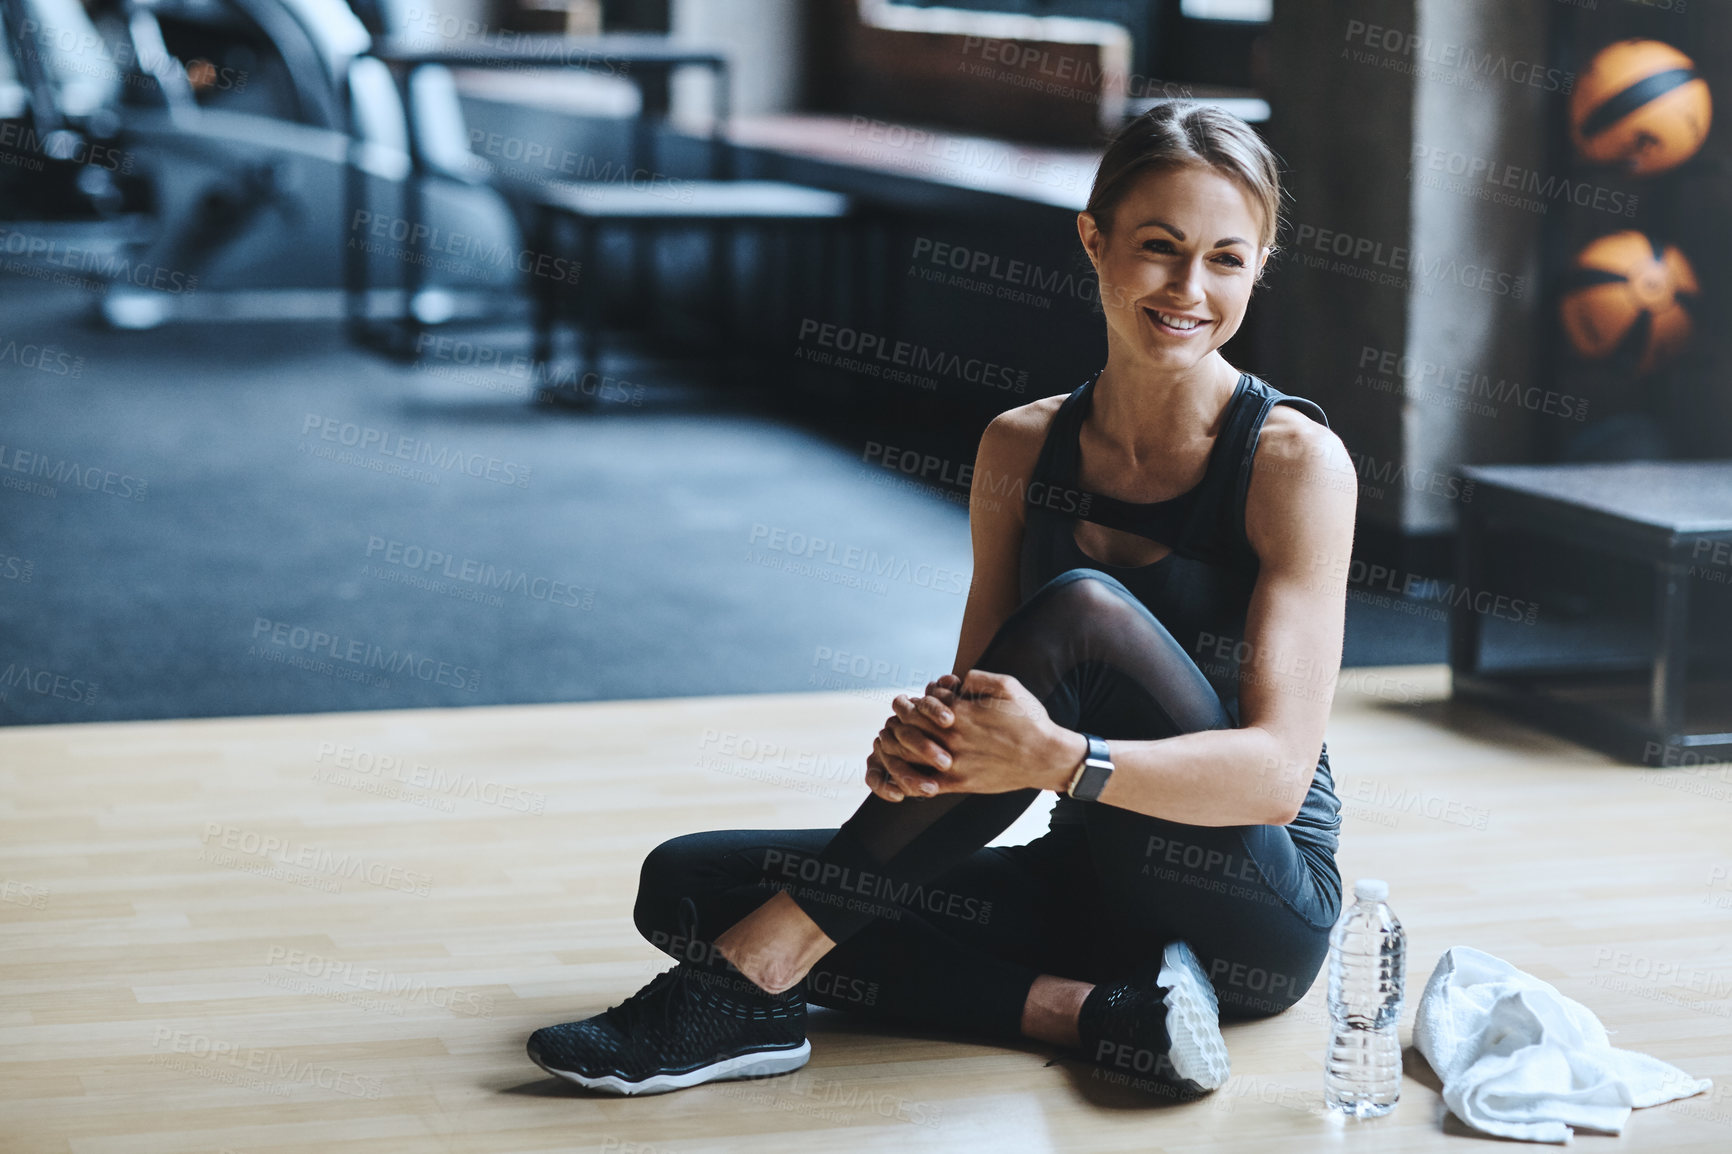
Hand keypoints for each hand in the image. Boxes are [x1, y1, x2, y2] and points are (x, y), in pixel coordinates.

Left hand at [866, 671, 1086, 799]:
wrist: (1046, 757)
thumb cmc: (1029, 719)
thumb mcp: (1008, 686)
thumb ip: (978, 677)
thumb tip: (957, 679)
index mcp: (962, 711)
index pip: (922, 701)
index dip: (915, 699)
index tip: (911, 700)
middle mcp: (953, 736)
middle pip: (909, 724)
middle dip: (899, 717)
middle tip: (897, 716)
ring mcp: (954, 761)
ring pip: (910, 753)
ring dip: (897, 744)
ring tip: (894, 739)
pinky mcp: (959, 783)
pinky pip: (923, 783)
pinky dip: (908, 778)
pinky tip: (904, 771)